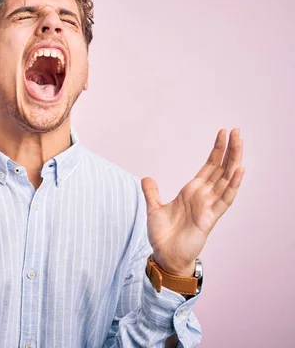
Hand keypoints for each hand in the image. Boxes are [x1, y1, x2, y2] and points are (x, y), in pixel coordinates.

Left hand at [142, 129, 244, 275]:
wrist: (164, 254)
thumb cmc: (163, 235)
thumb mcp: (154, 208)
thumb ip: (152, 192)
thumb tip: (147, 178)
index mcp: (192, 192)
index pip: (208, 167)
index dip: (216, 151)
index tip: (223, 134)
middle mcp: (203, 196)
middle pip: (221, 169)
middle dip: (229, 150)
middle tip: (236, 131)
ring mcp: (209, 205)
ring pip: (227, 179)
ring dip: (234, 161)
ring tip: (240, 143)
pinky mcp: (211, 217)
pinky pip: (225, 198)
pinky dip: (233, 184)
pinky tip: (239, 170)